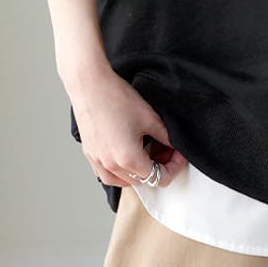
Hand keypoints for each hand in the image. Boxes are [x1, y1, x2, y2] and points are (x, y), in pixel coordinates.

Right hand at [64, 66, 188, 187]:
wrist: (90, 85)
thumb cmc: (116, 98)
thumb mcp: (150, 117)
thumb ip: (165, 137)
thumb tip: (174, 146)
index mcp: (129, 159)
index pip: (157, 178)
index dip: (173, 168)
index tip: (177, 155)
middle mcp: (111, 165)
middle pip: (142, 180)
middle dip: (158, 167)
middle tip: (166, 149)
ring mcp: (98, 161)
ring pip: (124, 181)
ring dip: (138, 172)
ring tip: (147, 153)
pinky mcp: (90, 154)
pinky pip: (107, 174)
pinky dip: (120, 171)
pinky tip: (127, 156)